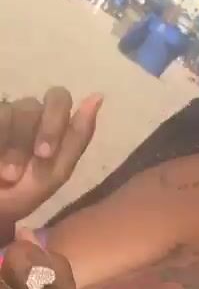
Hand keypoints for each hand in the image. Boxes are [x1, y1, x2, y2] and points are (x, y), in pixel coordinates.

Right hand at [0, 90, 102, 230]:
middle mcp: (25, 112)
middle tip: (27, 165)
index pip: (58, 98)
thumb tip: (98, 97)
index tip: (44, 155)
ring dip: (12, 148)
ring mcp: (3, 114)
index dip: (52, 123)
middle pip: (33, 105)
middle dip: (33, 138)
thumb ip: (78, 136)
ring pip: (10, 112)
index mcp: (49, 121)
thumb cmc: (26, 191)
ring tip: (6, 175)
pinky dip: (0, 141)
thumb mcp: (57, 171)